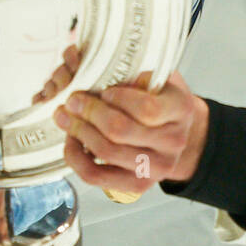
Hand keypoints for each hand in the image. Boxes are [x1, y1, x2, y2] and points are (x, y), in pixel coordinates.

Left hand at [53, 73, 208, 200]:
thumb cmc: (161, 98)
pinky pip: (97, 176)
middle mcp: (174, 142)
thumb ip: (136, 71)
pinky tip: (71, 141)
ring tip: (64, 116)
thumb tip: (86, 60)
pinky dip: (77, 158)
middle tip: (72, 100)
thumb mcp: (159, 76)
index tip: (104, 90)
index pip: (147, 109)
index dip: (119, 99)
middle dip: (89, 113)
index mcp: (181, 109)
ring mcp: (156, 168)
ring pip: (107, 152)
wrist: (178, 133)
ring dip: (79, 132)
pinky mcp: (136, 185)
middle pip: (121, 131)